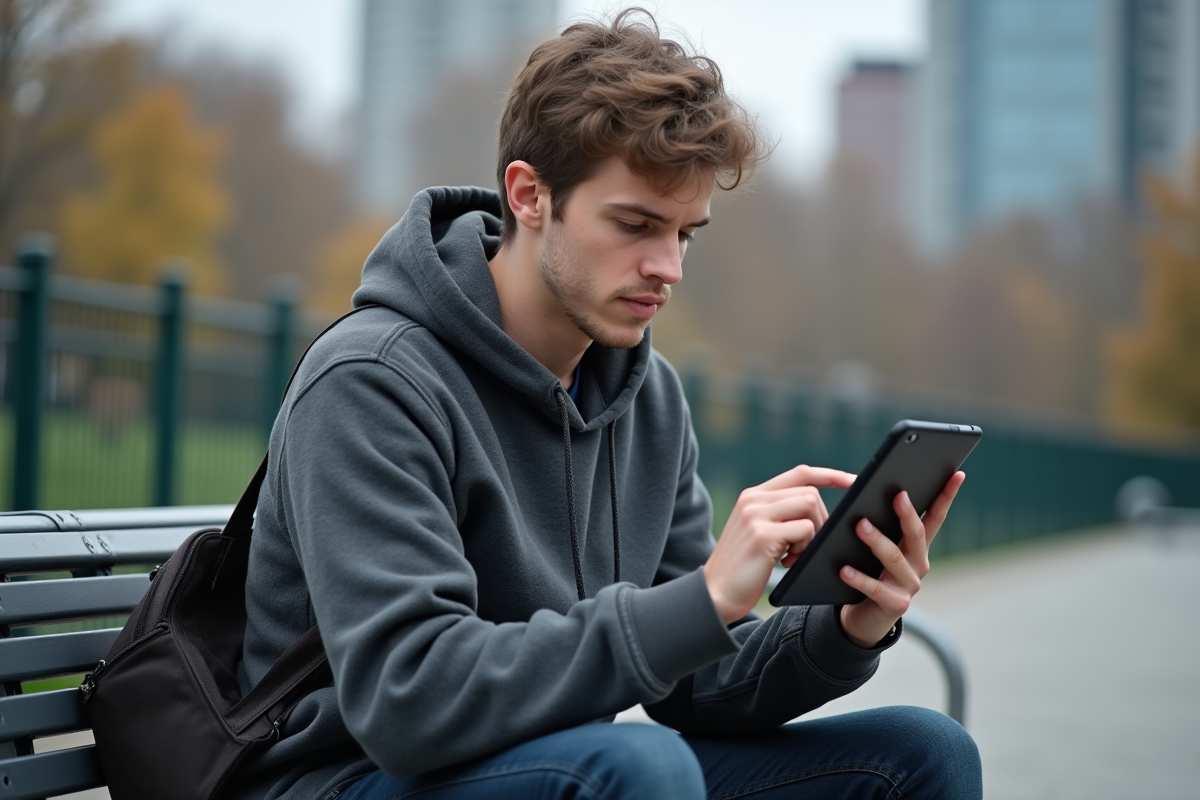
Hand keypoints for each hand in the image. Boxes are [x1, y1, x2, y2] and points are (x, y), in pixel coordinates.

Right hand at [704, 465, 855, 623]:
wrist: (715, 593)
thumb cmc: (743, 568)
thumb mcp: (758, 533)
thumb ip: (779, 516)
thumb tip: (818, 511)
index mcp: (753, 496)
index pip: (799, 473)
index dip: (829, 475)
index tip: (854, 481)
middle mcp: (753, 499)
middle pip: (810, 492)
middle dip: (821, 520)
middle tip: (807, 547)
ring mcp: (756, 515)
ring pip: (809, 505)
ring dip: (813, 533)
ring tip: (796, 554)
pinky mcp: (762, 534)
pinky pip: (805, 529)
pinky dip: (805, 547)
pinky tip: (788, 562)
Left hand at [839, 471, 965, 646]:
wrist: (865, 617)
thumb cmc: (870, 573)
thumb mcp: (879, 549)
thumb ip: (881, 526)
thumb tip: (865, 490)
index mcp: (917, 547)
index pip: (935, 517)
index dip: (946, 496)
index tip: (957, 474)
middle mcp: (919, 564)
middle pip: (916, 535)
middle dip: (907, 514)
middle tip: (897, 494)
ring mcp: (909, 586)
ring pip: (894, 558)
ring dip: (877, 540)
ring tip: (860, 525)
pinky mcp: (894, 605)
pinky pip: (875, 588)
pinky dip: (859, 578)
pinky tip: (844, 569)